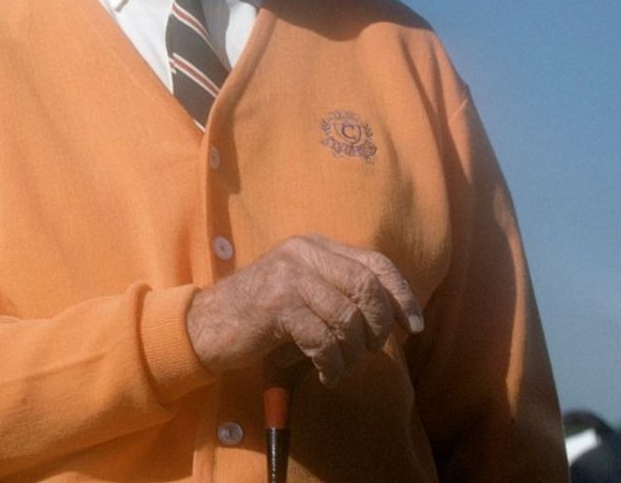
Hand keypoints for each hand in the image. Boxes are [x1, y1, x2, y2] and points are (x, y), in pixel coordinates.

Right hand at [186, 234, 423, 385]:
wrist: (206, 325)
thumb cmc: (261, 315)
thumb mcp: (303, 291)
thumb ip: (339, 291)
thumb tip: (394, 317)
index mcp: (314, 246)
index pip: (375, 262)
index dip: (403, 295)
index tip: (414, 327)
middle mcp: (303, 254)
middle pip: (367, 287)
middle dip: (379, 327)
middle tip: (369, 351)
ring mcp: (288, 277)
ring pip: (347, 317)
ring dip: (353, 353)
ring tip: (339, 366)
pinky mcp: (276, 306)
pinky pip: (324, 340)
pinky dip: (332, 365)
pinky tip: (325, 374)